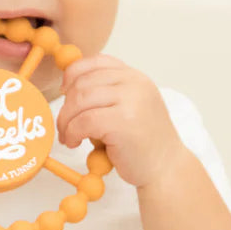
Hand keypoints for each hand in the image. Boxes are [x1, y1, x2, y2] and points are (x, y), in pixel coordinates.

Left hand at [57, 54, 184, 189]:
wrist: (166, 168)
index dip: (73, 74)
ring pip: (79, 100)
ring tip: (68, 136)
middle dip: (66, 105)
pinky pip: (83, 121)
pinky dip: (72, 132)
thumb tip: (67, 87)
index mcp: (135, 77)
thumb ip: (106, 93)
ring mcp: (131, 101)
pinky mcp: (123, 122)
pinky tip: (74, 142)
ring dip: (66, 120)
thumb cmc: (143, 142)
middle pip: (83, 82)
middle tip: (64, 125)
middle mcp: (134, 83)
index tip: (64, 92)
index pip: (96, 62)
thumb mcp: (128, 107)